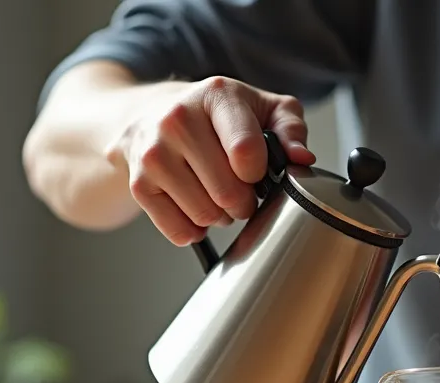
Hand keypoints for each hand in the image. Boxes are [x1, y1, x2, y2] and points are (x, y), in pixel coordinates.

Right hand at [111, 76, 315, 245]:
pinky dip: (194, 230)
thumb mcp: (262, 107)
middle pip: (228, 192)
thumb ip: (291, 129)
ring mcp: (154, 152)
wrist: (148, 114)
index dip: (260, 174)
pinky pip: (179, 230)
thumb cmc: (215, 115)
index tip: (258, 171)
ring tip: (217, 196)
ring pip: (205, 214)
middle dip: (245, 202)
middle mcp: (178, 119)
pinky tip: (195, 208)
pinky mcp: (138, 183)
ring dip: (221, 217)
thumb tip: (301, 158)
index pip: (246, 152)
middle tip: (241, 190)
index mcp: (217, 95)